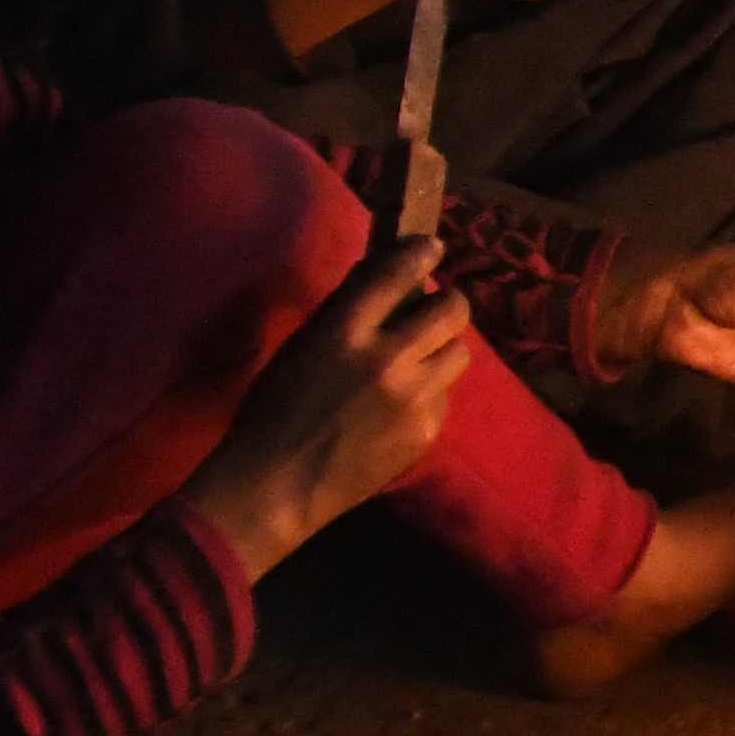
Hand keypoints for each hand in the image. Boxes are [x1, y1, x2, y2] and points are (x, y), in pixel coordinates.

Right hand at [191, 235, 472, 576]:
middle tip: (433, 310)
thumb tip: (384, 274)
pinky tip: (398, 408)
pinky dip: (428, 394)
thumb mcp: (303, 346)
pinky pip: (444, 397)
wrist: (277, 486)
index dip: (422, 252)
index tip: (430, 249)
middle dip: (447, 303)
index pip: (400, 271)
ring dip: (441, 349)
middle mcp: (388, 358)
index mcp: (345, 330)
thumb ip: (346, 311)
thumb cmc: (275, 410)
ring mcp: (413, 398)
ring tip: (417, 361)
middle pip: (453, 309)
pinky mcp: (426, 432)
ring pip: (460, 352)